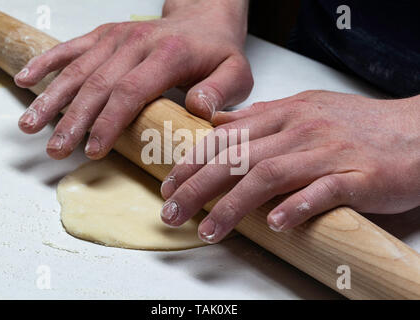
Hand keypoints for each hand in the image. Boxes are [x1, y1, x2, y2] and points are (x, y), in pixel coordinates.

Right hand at [15, 0, 251, 159]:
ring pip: (78, 69)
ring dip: (52, 98)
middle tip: (55, 149)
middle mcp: (136, 42)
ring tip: (30, 125)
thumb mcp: (237, 73)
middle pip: (97, 85)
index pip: (130, 92)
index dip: (108, 122)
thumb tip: (199, 109)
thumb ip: (221, 91)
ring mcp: (117, 36)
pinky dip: (46, 63)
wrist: (205, 17)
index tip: (93, 150)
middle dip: (73, 121)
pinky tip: (26, 80)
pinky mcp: (106, 34)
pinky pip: (71, 47)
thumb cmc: (218, 51)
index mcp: (168, 55)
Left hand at [160, 90, 419, 242]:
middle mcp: (301, 130)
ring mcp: (329, 152)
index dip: (192, 161)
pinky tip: (274, 224)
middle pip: (238, 157)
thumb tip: (221, 123)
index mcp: (285, 114)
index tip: (170, 184)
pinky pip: (323, 191)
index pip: (226, 137)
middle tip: (171, 211)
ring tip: (207, 230)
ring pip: (270, 175)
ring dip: (234, 205)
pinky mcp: (359, 176)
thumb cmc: (358, 124)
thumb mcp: (305, 108)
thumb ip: (261, 116)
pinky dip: (296, 206)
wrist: (416, 129)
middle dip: (197, 186)